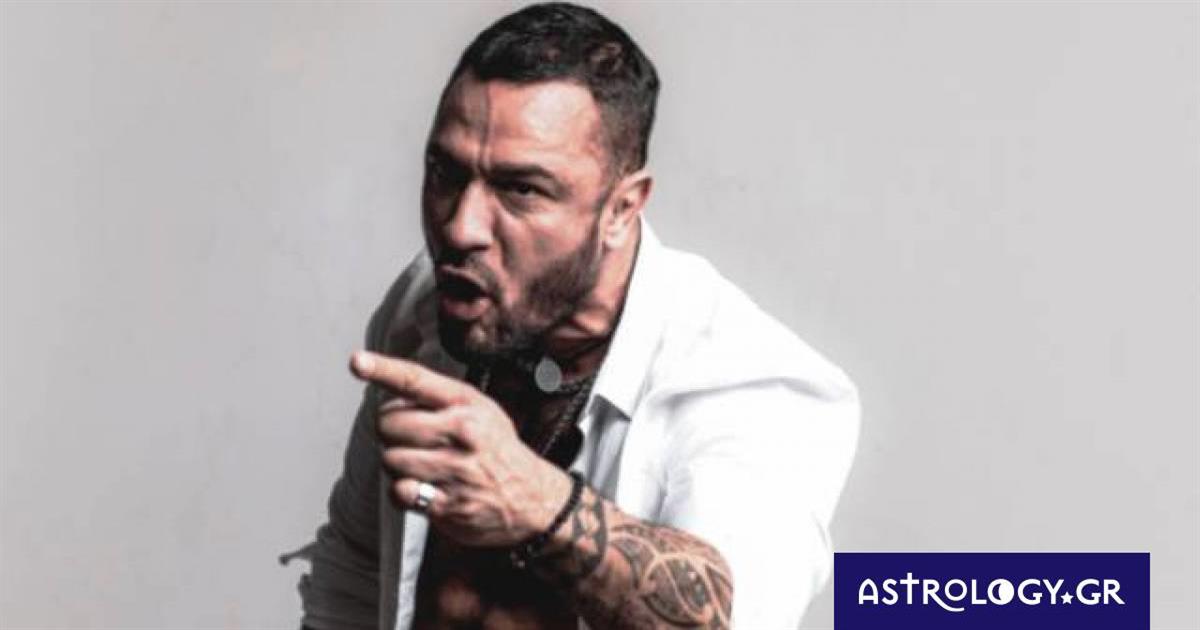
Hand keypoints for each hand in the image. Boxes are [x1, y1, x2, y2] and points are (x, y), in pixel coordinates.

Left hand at [350, 350, 572, 547]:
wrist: (533, 498)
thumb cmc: (497, 449)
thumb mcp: (481, 410)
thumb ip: (438, 399)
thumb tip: (389, 392)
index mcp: (467, 404)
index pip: (416, 380)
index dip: (382, 369)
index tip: (357, 362)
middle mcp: (462, 432)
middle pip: (389, 423)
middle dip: (389, 431)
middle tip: (408, 439)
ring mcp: (456, 470)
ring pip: (390, 459)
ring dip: (396, 463)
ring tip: (420, 464)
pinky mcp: (449, 503)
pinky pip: (400, 492)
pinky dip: (403, 491)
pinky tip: (422, 487)